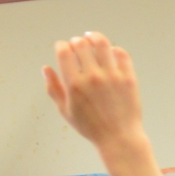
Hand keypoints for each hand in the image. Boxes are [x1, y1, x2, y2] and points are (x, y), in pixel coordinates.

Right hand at [43, 32, 164, 175]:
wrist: (119, 138)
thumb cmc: (91, 127)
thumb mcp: (65, 111)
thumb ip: (53, 88)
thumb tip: (45, 68)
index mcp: (74, 84)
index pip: (63, 51)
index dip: (61, 45)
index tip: (62, 47)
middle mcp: (93, 77)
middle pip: (81, 44)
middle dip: (75, 41)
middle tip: (76, 44)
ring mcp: (113, 76)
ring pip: (102, 44)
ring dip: (94, 37)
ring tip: (91, 38)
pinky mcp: (129, 78)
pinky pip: (122, 54)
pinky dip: (114, 49)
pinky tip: (110, 52)